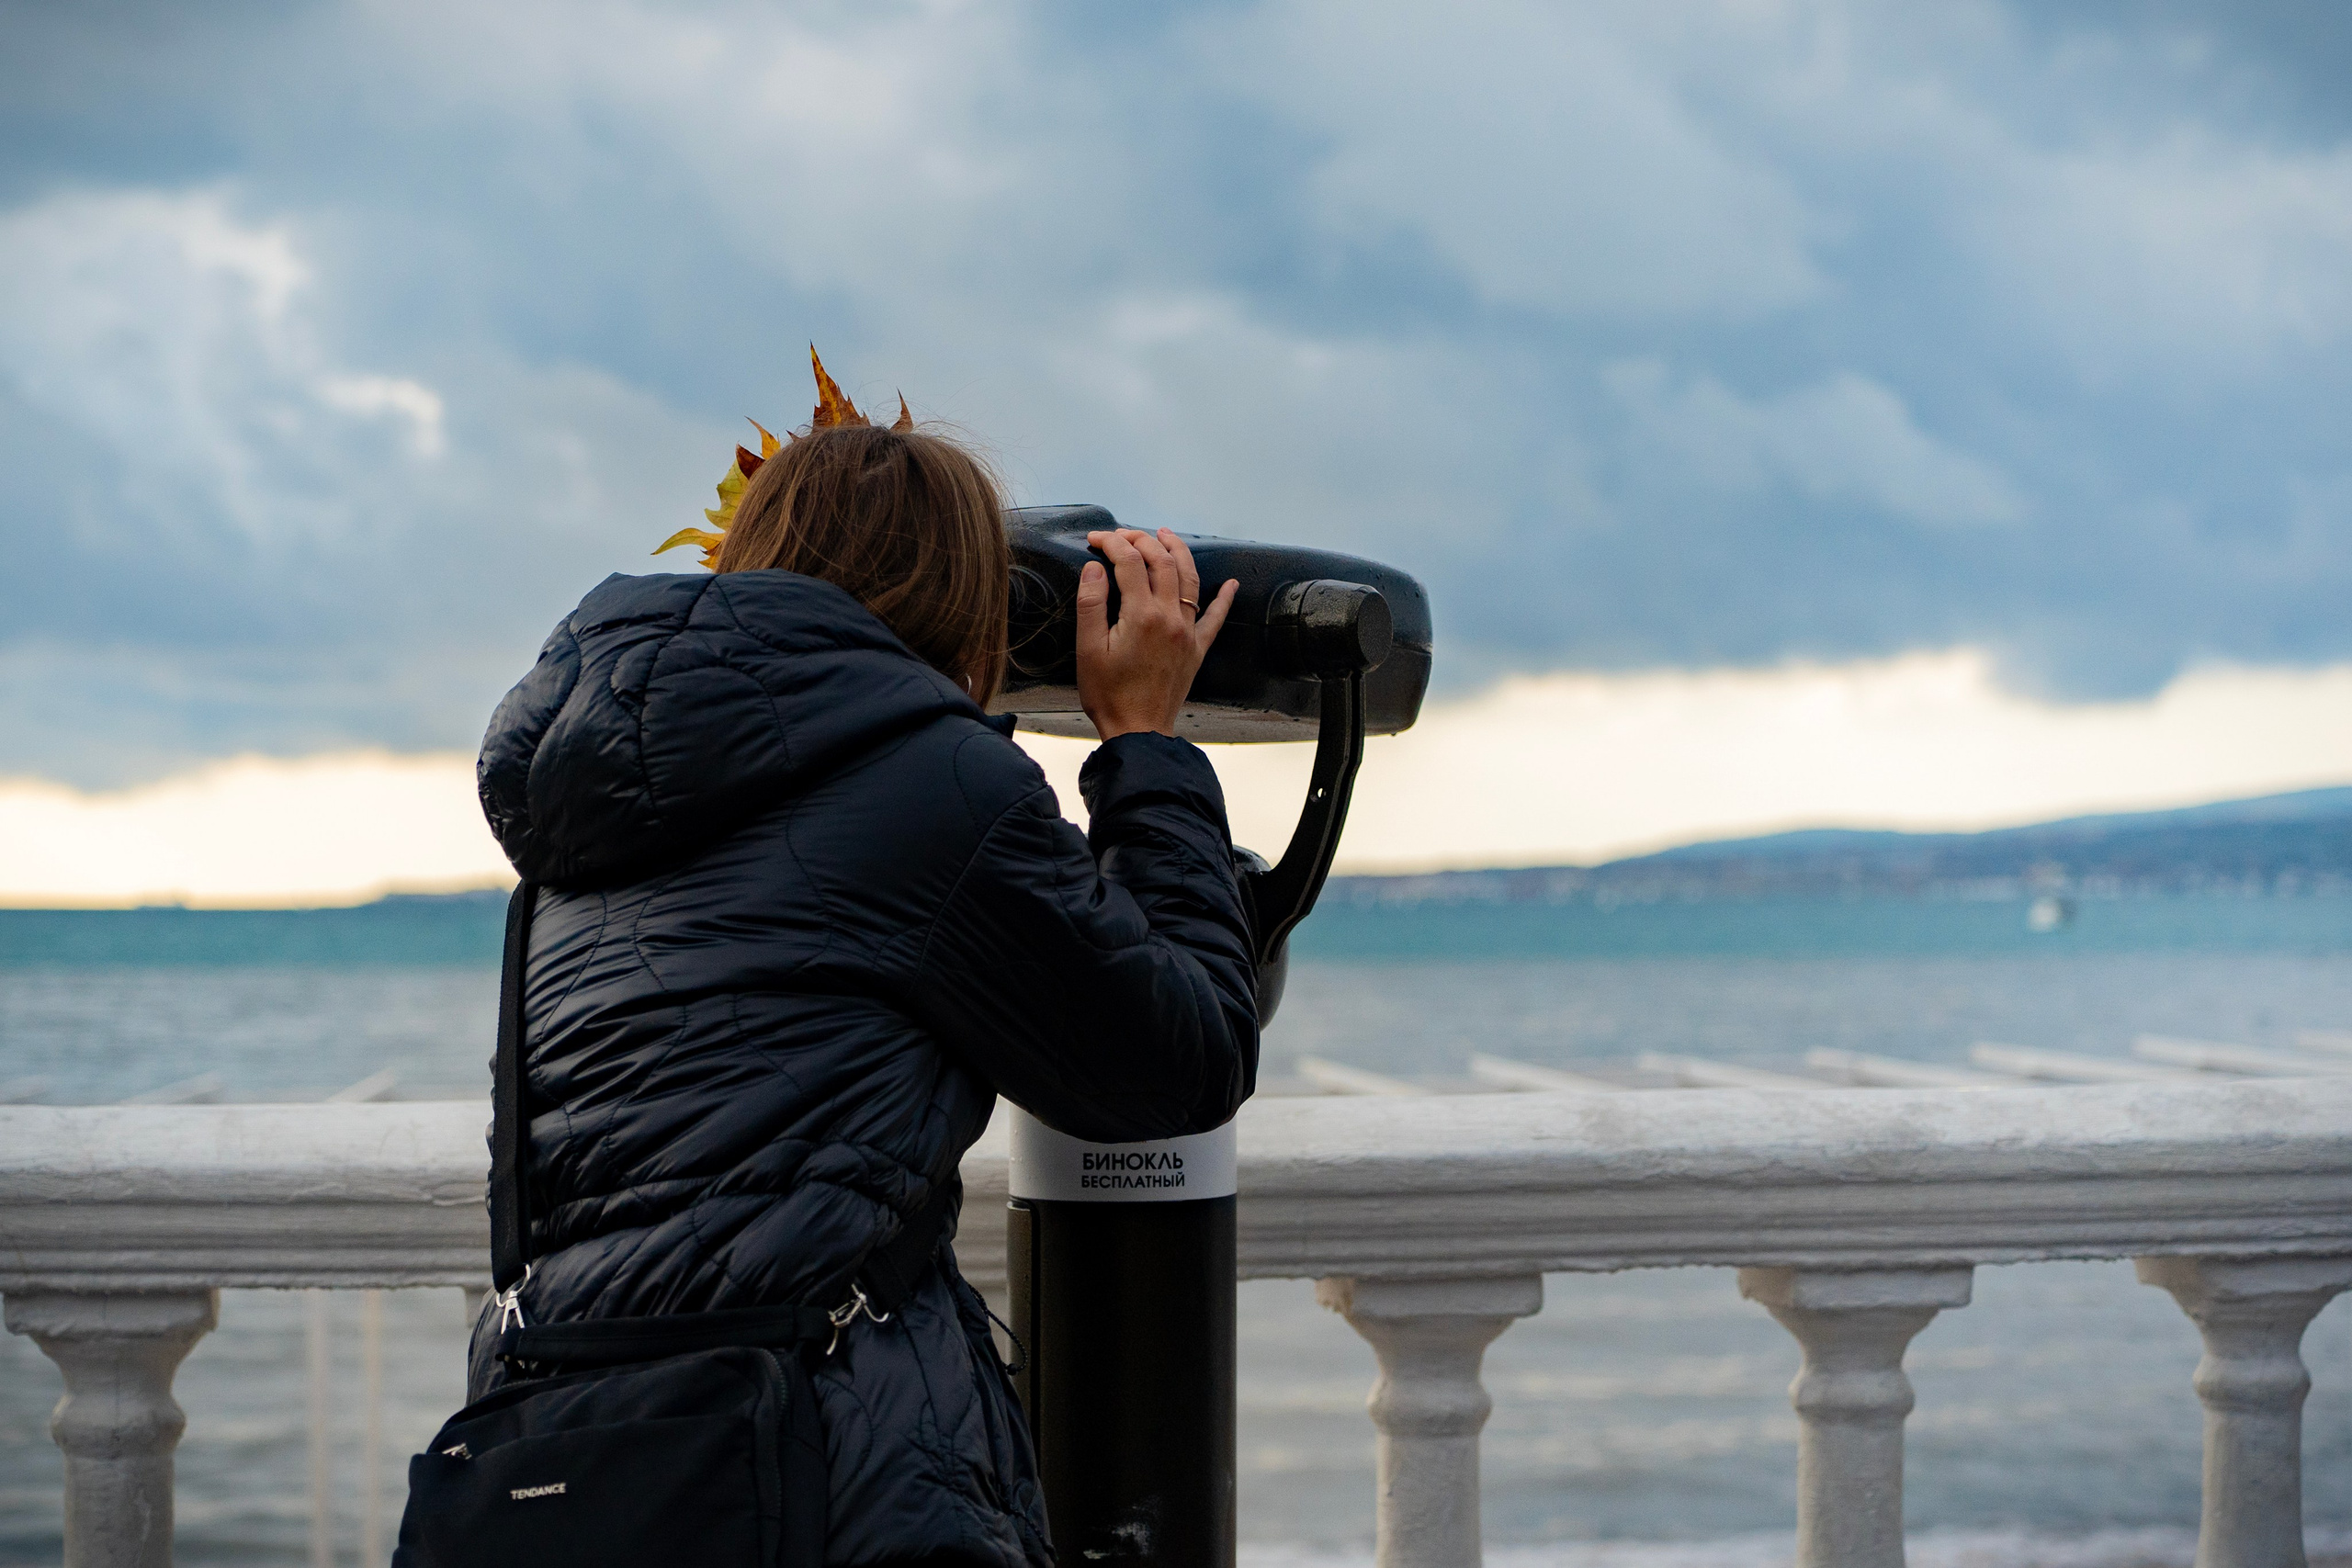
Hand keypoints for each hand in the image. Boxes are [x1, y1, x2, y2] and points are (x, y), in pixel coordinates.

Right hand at [1075, 528, 1238, 740]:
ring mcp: (1188, 632)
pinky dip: (1224, 598)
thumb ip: (1091, 604)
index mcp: (1142, 615)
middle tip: (1124, 534)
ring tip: (1166, 535)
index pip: (1130, 562)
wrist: (1138, 731)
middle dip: (1143, 540)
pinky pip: (1215, 618)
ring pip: (1190, 579)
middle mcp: (1170, 617)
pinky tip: (1231, 584)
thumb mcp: (1088, 649)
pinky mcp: (1197, 649)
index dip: (1112, 543)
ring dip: (1179, 552)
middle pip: (1162, 562)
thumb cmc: (1108, 694)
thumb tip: (1095, 567)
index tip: (1097, 539)